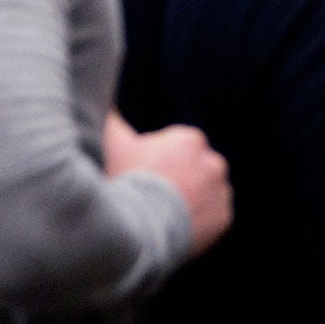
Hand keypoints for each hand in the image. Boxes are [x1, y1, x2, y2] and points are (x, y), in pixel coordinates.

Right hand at [106, 117, 232, 252]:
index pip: (180, 150)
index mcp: (190, 139)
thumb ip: (111, 116)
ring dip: (192, 200)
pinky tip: (178, 225)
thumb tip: (100, 94)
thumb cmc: (125, 182)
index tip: (146, 178)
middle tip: (155, 198)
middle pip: (196, 170)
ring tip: (166, 213)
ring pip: (207, 192)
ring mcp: (220, 190)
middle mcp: (213, 162)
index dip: (161, 165)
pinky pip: (214, 216)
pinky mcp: (224, 216)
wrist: (139, 229)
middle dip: (180, 180)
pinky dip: (201, 221)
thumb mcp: (113, 145)